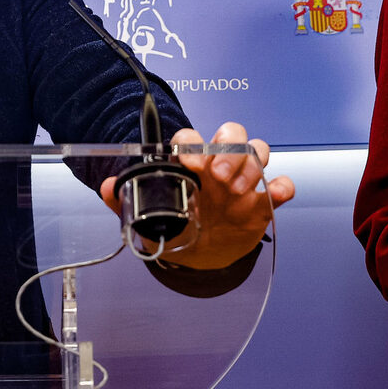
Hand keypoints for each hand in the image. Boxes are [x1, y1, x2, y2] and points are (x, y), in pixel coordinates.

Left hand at [100, 122, 294, 268]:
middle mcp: (219, 166)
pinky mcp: (263, 202)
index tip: (187, 161)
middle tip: (217, 176)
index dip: (192, 143)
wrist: (201, 255)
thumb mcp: (148, 217)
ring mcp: (244, 182)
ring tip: (236, 192)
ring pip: (258, 151)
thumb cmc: (177, 226)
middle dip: (227, 149)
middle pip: (232, 133)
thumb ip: (124, 201)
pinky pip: (281, 184)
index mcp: (191, 164)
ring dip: (250, 166)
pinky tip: (275, 195)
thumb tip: (105, 186)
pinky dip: (282, 186)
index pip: (193, 137)